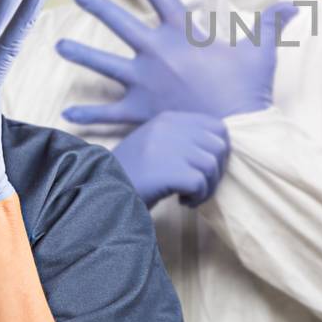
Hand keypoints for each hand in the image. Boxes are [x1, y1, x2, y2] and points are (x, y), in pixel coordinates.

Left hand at [57, 0, 295, 125]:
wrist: (235, 134)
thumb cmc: (246, 92)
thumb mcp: (261, 54)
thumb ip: (271, 25)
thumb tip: (293, 5)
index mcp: (182, 34)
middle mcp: (156, 53)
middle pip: (120, 23)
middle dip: (97, 7)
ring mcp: (144, 83)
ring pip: (103, 64)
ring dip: (80, 54)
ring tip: (59, 46)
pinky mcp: (139, 112)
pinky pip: (108, 113)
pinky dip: (88, 114)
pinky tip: (68, 112)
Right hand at [113, 111, 230, 206]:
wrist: (101, 191)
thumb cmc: (131, 174)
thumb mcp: (155, 145)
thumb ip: (182, 140)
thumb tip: (220, 148)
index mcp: (168, 119)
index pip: (216, 126)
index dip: (219, 150)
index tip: (207, 168)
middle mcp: (170, 128)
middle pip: (219, 146)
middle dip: (216, 170)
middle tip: (200, 186)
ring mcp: (169, 148)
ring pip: (212, 166)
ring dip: (207, 187)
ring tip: (189, 196)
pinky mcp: (169, 171)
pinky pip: (201, 183)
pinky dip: (197, 197)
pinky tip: (182, 201)